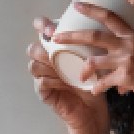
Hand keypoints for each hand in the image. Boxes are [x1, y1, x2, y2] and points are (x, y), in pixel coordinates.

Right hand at [27, 17, 109, 133]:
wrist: (94, 111)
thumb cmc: (95, 82)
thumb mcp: (95, 58)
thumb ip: (93, 43)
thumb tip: (101, 23)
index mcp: (56, 50)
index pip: (40, 31)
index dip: (41, 25)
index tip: (51, 27)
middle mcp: (46, 62)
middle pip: (33, 48)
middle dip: (42, 45)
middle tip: (55, 44)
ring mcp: (43, 78)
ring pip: (34, 65)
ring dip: (48, 64)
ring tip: (62, 67)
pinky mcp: (44, 94)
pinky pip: (40, 83)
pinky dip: (51, 80)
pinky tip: (63, 82)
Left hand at [52, 1, 133, 113]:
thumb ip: (133, 49)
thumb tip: (121, 53)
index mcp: (133, 36)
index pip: (110, 17)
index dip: (92, 9)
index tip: (77, 4)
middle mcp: (129, 45)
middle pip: (94, 36)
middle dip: (72, 36)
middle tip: (56, 37)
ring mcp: (127, 61)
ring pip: (94, 61)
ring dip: (83, 70)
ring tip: (80, 76)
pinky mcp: (126, 77)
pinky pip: (104, 82)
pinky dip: (98, 87)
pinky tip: (95, 91)